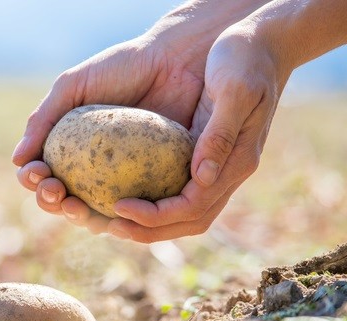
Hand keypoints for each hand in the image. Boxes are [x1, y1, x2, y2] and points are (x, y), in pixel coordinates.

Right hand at [13, 33, 206, 234]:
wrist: (176, 60)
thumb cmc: (123, 67)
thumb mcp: (74, 86)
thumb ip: (43, 119)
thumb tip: (17, 161)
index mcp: (67, 149)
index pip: (42, 175)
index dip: (34, 180)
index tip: (39, 172)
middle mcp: (92, 170)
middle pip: (63, 201)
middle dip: (51, 203)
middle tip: (57, 191)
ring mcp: (123, 182)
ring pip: (96, 214)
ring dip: (80, 217)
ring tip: (77, 206)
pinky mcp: (157, 188)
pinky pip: (138, 212)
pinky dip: (122, 218)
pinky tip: (116, 211)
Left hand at [109, 26, 290, 241]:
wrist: (261, 43)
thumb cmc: (245, 59)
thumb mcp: (235, 90)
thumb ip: (219, 135)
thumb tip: (201, 177)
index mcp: (238, 162)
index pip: (194, 206)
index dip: (156, 215)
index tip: (119, 207)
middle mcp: (228, 172)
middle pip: (188, 220)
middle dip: (148, 230)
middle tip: (108, 225)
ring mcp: (218, 166)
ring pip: (184, 213)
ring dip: (149, 223)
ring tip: (110, 220)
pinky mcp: (205, 156)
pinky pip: (178, 190)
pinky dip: (153, 201)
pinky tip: (122, 192)